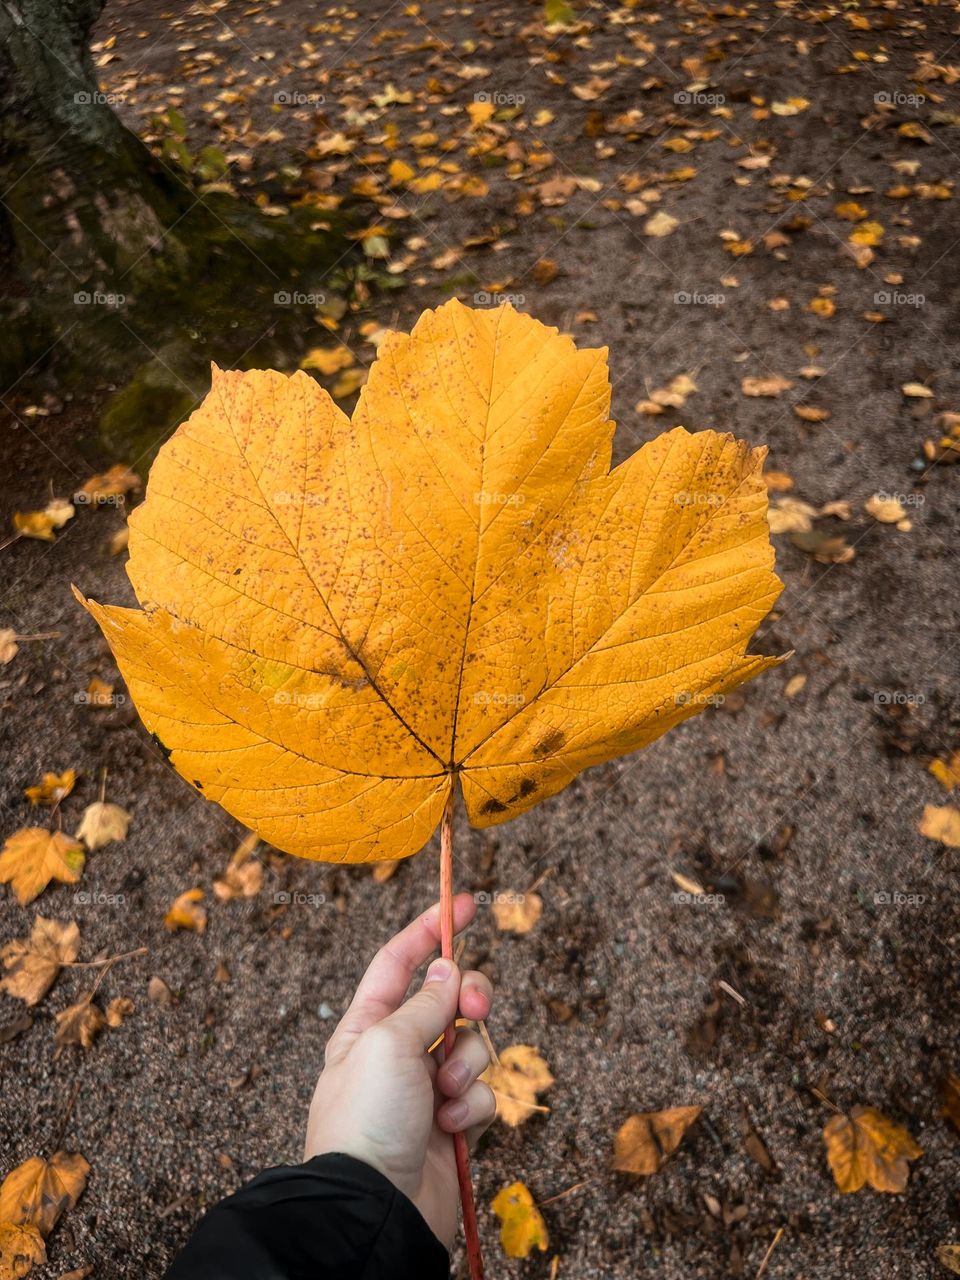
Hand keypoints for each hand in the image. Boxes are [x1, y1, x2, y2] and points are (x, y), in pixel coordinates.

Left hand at [304, 894, 495, 1248]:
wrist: (376, 1208)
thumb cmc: (367, 1120)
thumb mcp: (390, 1043)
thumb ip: (426, 1002)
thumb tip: (447, 969)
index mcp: (368, 1025)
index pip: (400, 962)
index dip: (430, 928)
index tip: (463, 901)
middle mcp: (398, 1052)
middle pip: (449, 999)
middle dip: (470, 998)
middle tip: (475, 1007)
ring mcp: (426, 1088)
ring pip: (472, 1045)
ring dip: (467, 1064)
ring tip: (445, 1094)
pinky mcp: (452, 1124)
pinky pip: (481, 1093)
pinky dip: (473, 1104)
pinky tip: (452, 1126)